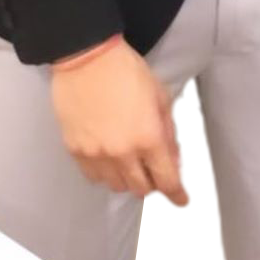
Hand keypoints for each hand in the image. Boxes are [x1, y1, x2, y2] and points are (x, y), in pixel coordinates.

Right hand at [50, 39, 190, 206]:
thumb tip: (175, 161)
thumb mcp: (159, 96)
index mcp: (147, 137)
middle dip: (152, 183)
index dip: (178, 195)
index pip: (166, 179)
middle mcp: (122, 153)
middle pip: (141, 189)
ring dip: (128, 179)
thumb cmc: (128, 72)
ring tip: (130, 161)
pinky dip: (106, 174)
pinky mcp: (75, 151)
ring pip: (116, 186)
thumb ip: (168, 132)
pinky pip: (93, 178)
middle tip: (154, 170)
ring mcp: (96, 155)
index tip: (184, 201)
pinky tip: (109, 159)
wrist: (86, 58)